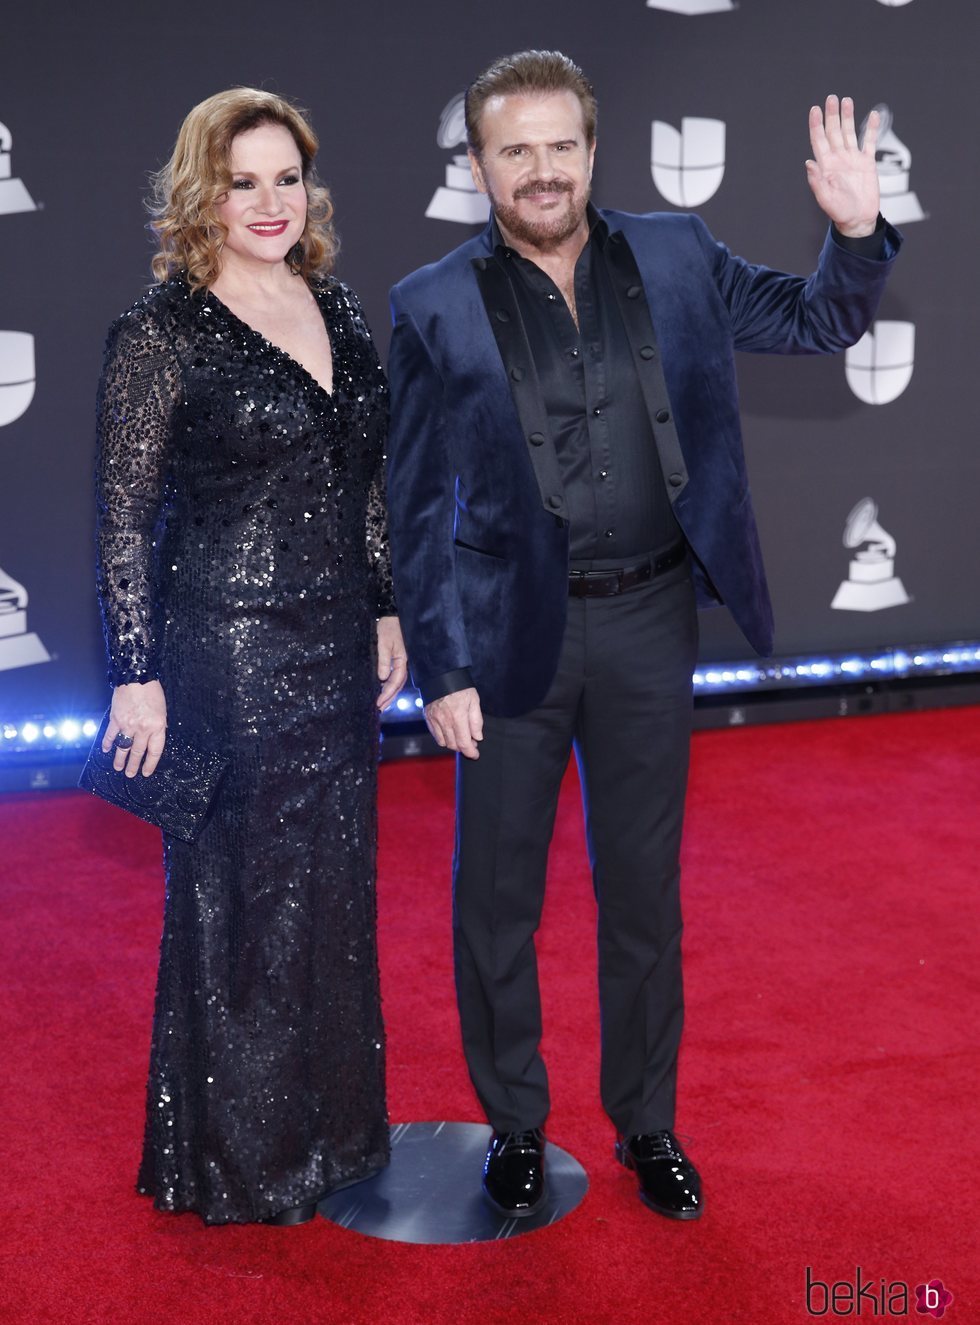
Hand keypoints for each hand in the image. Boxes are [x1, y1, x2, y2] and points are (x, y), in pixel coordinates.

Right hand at [102, 680, 166, 777]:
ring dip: (120, 759)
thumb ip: (158, 725)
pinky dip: (107, 743)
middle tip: (130, 774)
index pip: (155, 751)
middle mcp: (142, 729)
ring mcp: (127, 725)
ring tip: (118, 768)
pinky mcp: (115, 719)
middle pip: (138, 752)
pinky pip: (110, 735)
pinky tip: (106, 750)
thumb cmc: (152, 691)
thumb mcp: (162, 710)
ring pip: (123, 747)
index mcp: (157, 727)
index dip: (150, 764)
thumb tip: (154, 737)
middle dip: (134, 765)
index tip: (146, 772)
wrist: (136, 676)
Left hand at [376, 616, 408, 709]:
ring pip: (397, 682)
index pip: (395, 681)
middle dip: (389, 697)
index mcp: (402, 660)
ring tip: (382, 703)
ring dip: (390, 693)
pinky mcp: (398, 659)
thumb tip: (382, 678)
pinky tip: (384, 689)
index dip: (387, 693)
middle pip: (397, 685)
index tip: (379, 703)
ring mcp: (401, 661)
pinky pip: (395, 675)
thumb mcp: (384, 642)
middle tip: (380, 708)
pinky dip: (390, 684)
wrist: (393, 615)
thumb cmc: (389, 627)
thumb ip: (384, 660)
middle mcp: (403, 663)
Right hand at [424, 687, 482, 758]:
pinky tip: (451, 733)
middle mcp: (445, 720)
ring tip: (461, 737)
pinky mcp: (428, 718)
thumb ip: (476, 721)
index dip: (470, 752)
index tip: (475, 754)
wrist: (441, 675)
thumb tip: (478, 737)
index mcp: (458, 716)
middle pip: (454, 745)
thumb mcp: (474, 701)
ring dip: (454, 744)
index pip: (464, 742)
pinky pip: (436, 736)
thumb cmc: (460, 687)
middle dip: (463, 748)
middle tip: (471, 743)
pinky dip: (444, 739)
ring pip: (444, 742)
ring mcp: (435, 720)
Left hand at [805, 95, 880, 237]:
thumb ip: (817, 181)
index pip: (819, 140)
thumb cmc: (839, 212)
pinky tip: (873, 115)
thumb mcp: (825, 198)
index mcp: (826, 166)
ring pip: (849, 133)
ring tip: (846, 101)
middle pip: (834, 132)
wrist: (858, 220)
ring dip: (848, 117)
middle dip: (832, 115)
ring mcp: (853, 159)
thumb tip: (809, 162)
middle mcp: (838, 159)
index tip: (815, 109)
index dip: (816, 125)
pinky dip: (871, 129)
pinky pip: (869, 142)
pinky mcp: (867, 163)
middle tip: (831, 98)